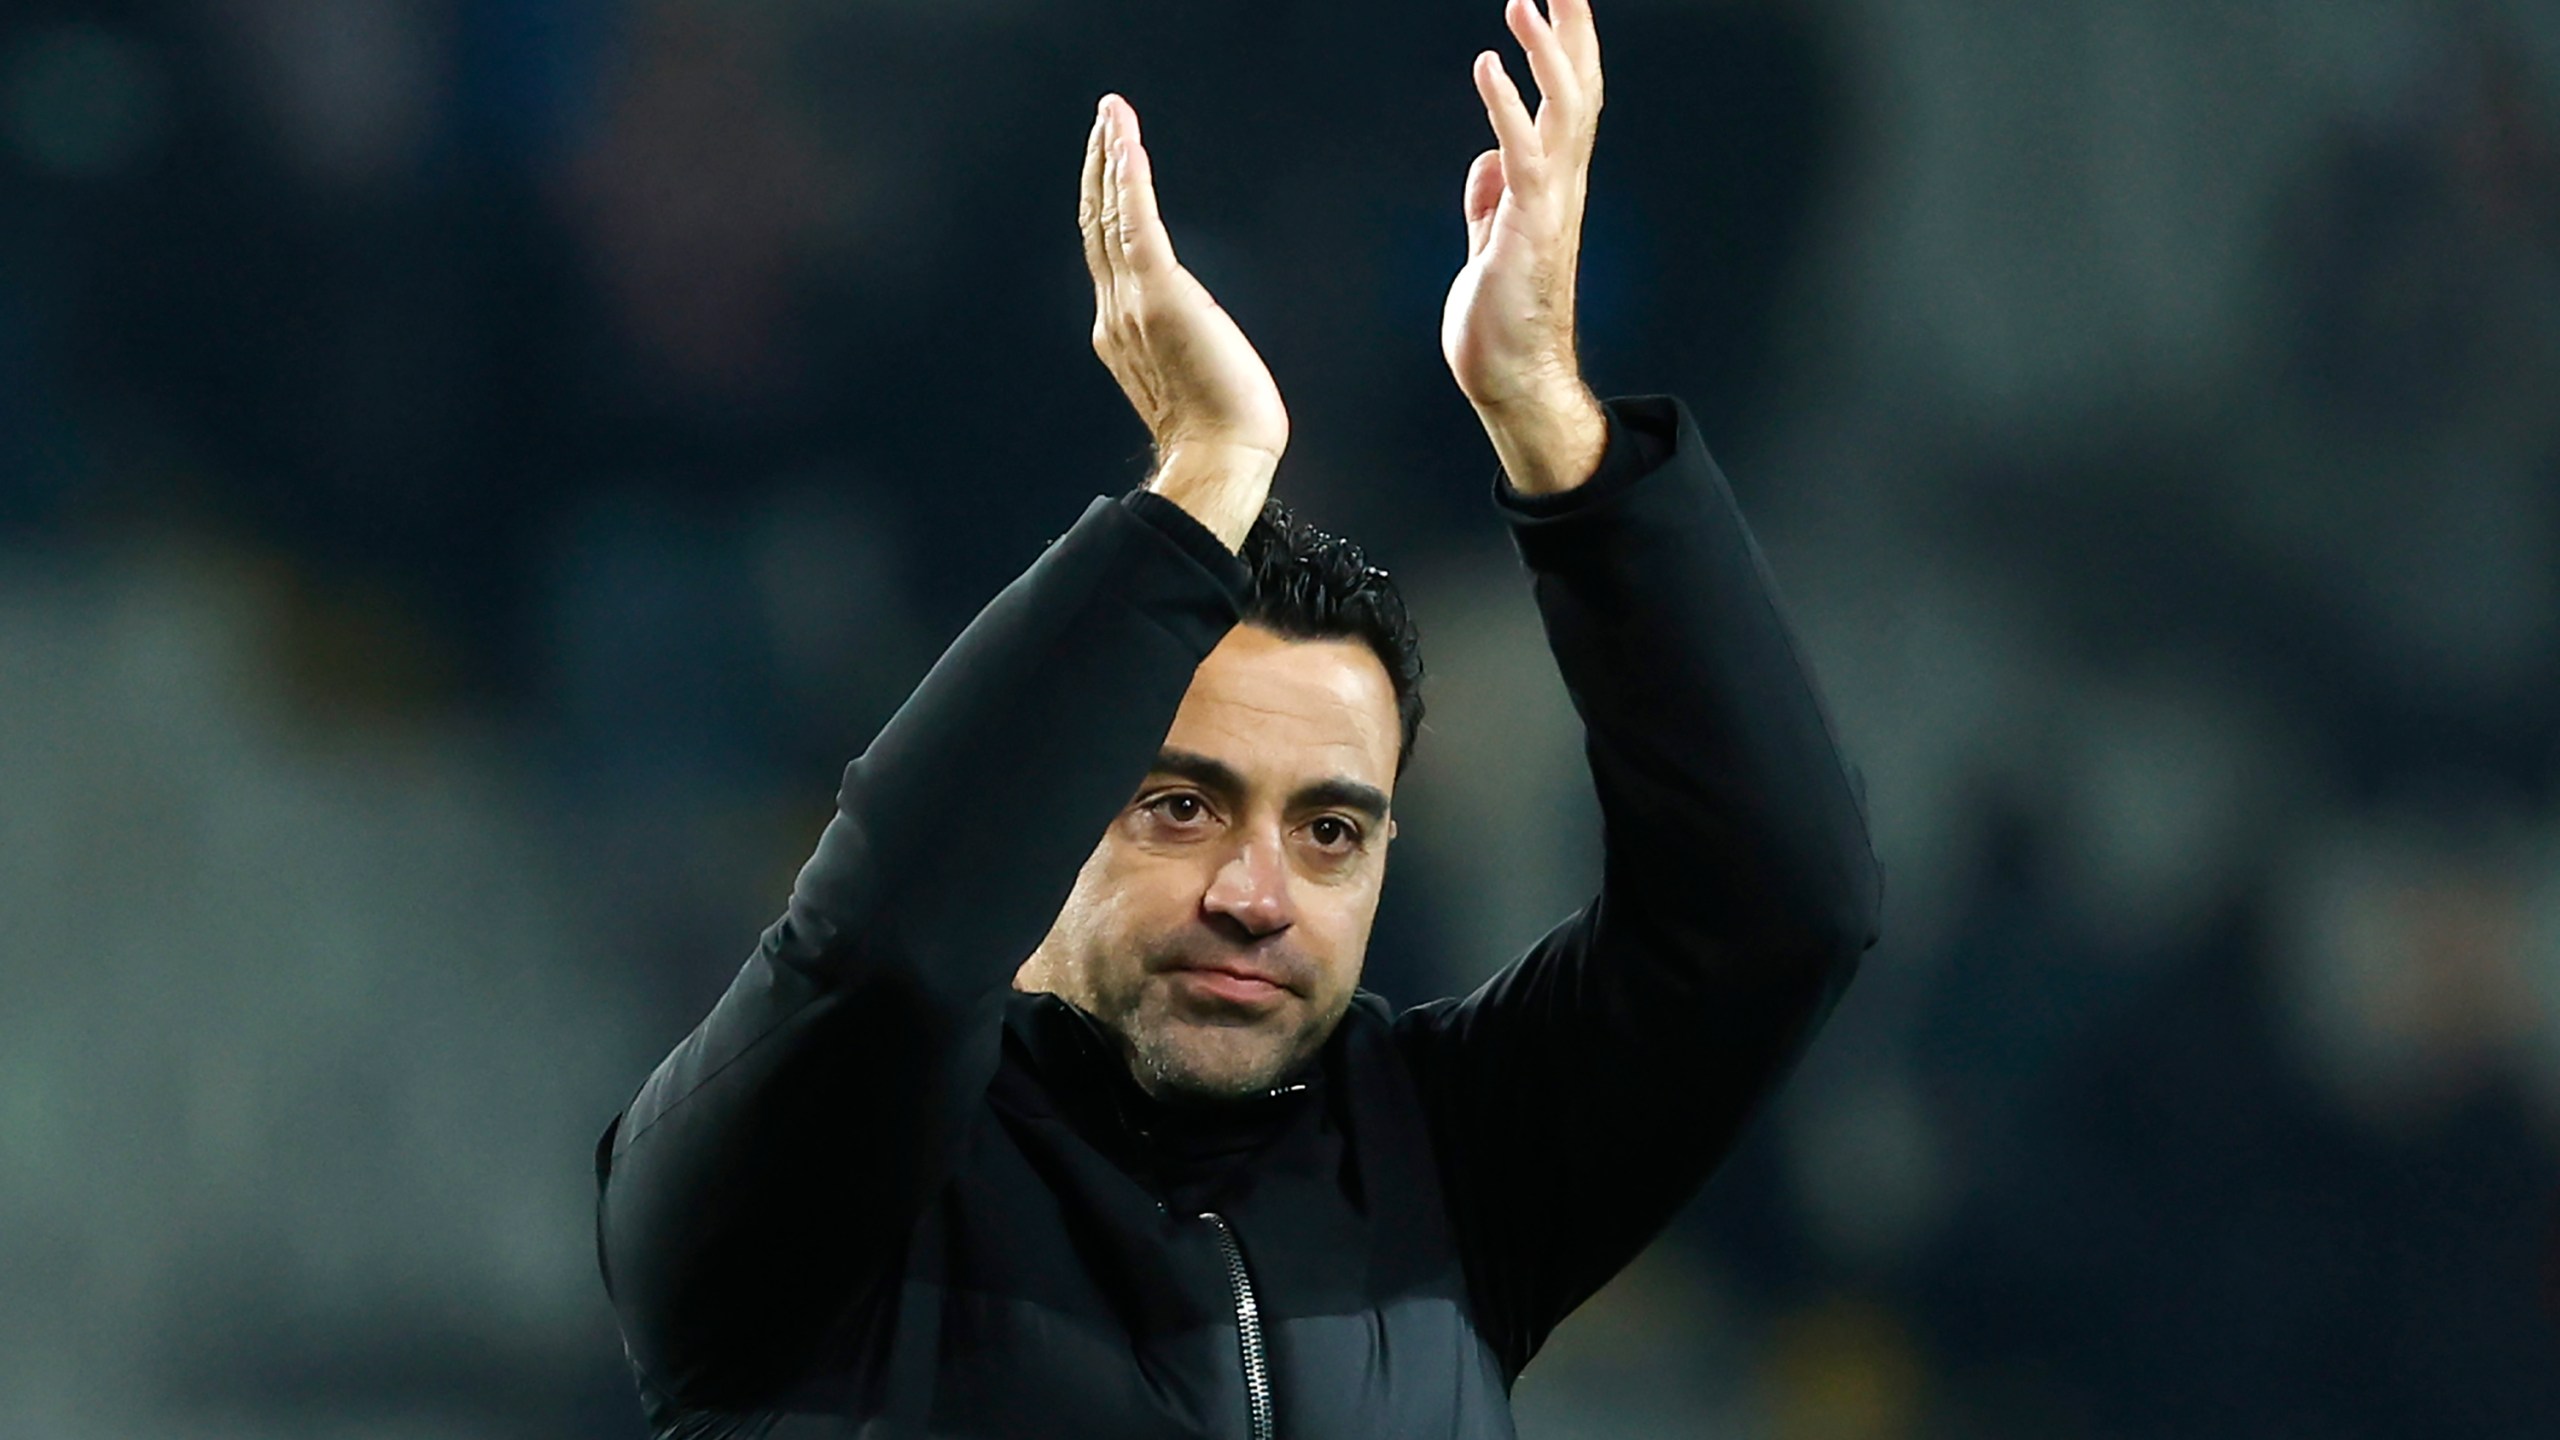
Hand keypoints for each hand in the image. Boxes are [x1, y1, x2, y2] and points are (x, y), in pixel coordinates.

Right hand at [1081, 94, 1286, 545]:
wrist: (1221, 456)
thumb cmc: (1222, 426)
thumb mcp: (1193, 371)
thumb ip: (1181, 339)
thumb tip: (1195, 325)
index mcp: (1120, 330)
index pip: (1107, 251)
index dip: (1104, 202)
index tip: (1109, 162)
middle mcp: (1115, 312)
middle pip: (1097, 224)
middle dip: (1099, 166)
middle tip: (1104, 118)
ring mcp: (1132, 304)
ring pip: (1111, 215)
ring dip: (1111, 157)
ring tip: (1111, 114)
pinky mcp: (1159, 295)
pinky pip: (1135, 224)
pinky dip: (1128, 179)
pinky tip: (1125, 143)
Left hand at [1441, 0, 1604, 418]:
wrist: (1511, 376)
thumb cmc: (1502, 318)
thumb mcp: (1490, 241)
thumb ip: (1492, 198)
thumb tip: (1488, 160)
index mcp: (1553, 184)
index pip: (1567, 100)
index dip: (1565, 47)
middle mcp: (1562, 184)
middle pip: (1578, 89)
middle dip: (1572, 30)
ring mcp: (1550, 204)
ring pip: (1562, 111)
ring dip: (1545, 52)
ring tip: (1525, 1)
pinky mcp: (1527, 226)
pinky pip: (1522, 153)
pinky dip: (1507, 105)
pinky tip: (1489, 65)